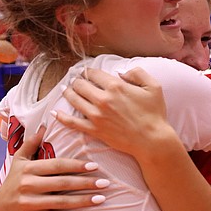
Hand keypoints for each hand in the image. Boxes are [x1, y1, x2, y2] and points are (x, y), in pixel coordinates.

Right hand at [0, 125, 107, 210]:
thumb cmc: (15, 181)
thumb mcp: (19, 162)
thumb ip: (31, 144)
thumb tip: (44, 126)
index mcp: (28, 170)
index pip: (56, 166)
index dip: (76, 166)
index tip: (95, 166)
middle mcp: (27, 186)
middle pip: (61, 184)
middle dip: (85, 184)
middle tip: (106, 183)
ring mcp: (28, 204)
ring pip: (60, 203)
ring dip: (83, 201)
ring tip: (101, 199)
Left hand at [55, 67, 171, 156]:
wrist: (152, 140)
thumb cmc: (154, 114)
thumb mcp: (154, 87)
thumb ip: (138, 73)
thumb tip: (121, 72)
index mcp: (116, 86)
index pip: (93, 73)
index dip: (87, 71)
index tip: (86, 72)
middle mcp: (102, 99)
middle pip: (80, 85)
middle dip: (76, 81)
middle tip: (76, 81)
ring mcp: (96, 115)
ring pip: (73, 99)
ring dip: (67, 92)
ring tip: (66, 90)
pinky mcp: (94, 129)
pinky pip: (71, 122)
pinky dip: (61, 117)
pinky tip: (55, 112)